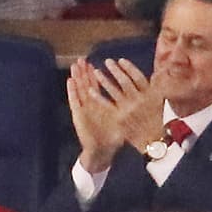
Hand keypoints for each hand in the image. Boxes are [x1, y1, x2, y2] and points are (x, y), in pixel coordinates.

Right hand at [67, 59, 123, 173]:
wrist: (102, 151)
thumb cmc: (113, 137)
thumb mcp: (122, 121)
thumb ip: (128, 109)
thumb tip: (141, 100)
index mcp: (100, 105)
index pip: (96, 86)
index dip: (95, 75)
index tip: (93, 64)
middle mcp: (91, 105)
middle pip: (86, 85)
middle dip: (84, 72)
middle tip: (82, 59)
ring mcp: (84, 109)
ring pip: (79, 89)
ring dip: (77, 77)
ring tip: (75, 65)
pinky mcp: (78, 115)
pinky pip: (74, 100)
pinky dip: (72, 90)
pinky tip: (70, 81)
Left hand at [91, 58, 165, 152]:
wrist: (154, 141)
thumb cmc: (158, 120)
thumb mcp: (161, 102)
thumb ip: (157, 87)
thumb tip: (157, 73)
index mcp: (150, 95)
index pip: (138, 77)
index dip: (129, 68)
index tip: (121, 60)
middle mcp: (139, 100)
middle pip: (125, 81)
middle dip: (115, 70)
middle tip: (107, 62)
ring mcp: (129, 109)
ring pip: (114, 91)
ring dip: (104, 80)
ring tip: (96, 71)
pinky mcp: (120, 118)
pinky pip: (107, 105)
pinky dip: (98, 97)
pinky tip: (91, 90)